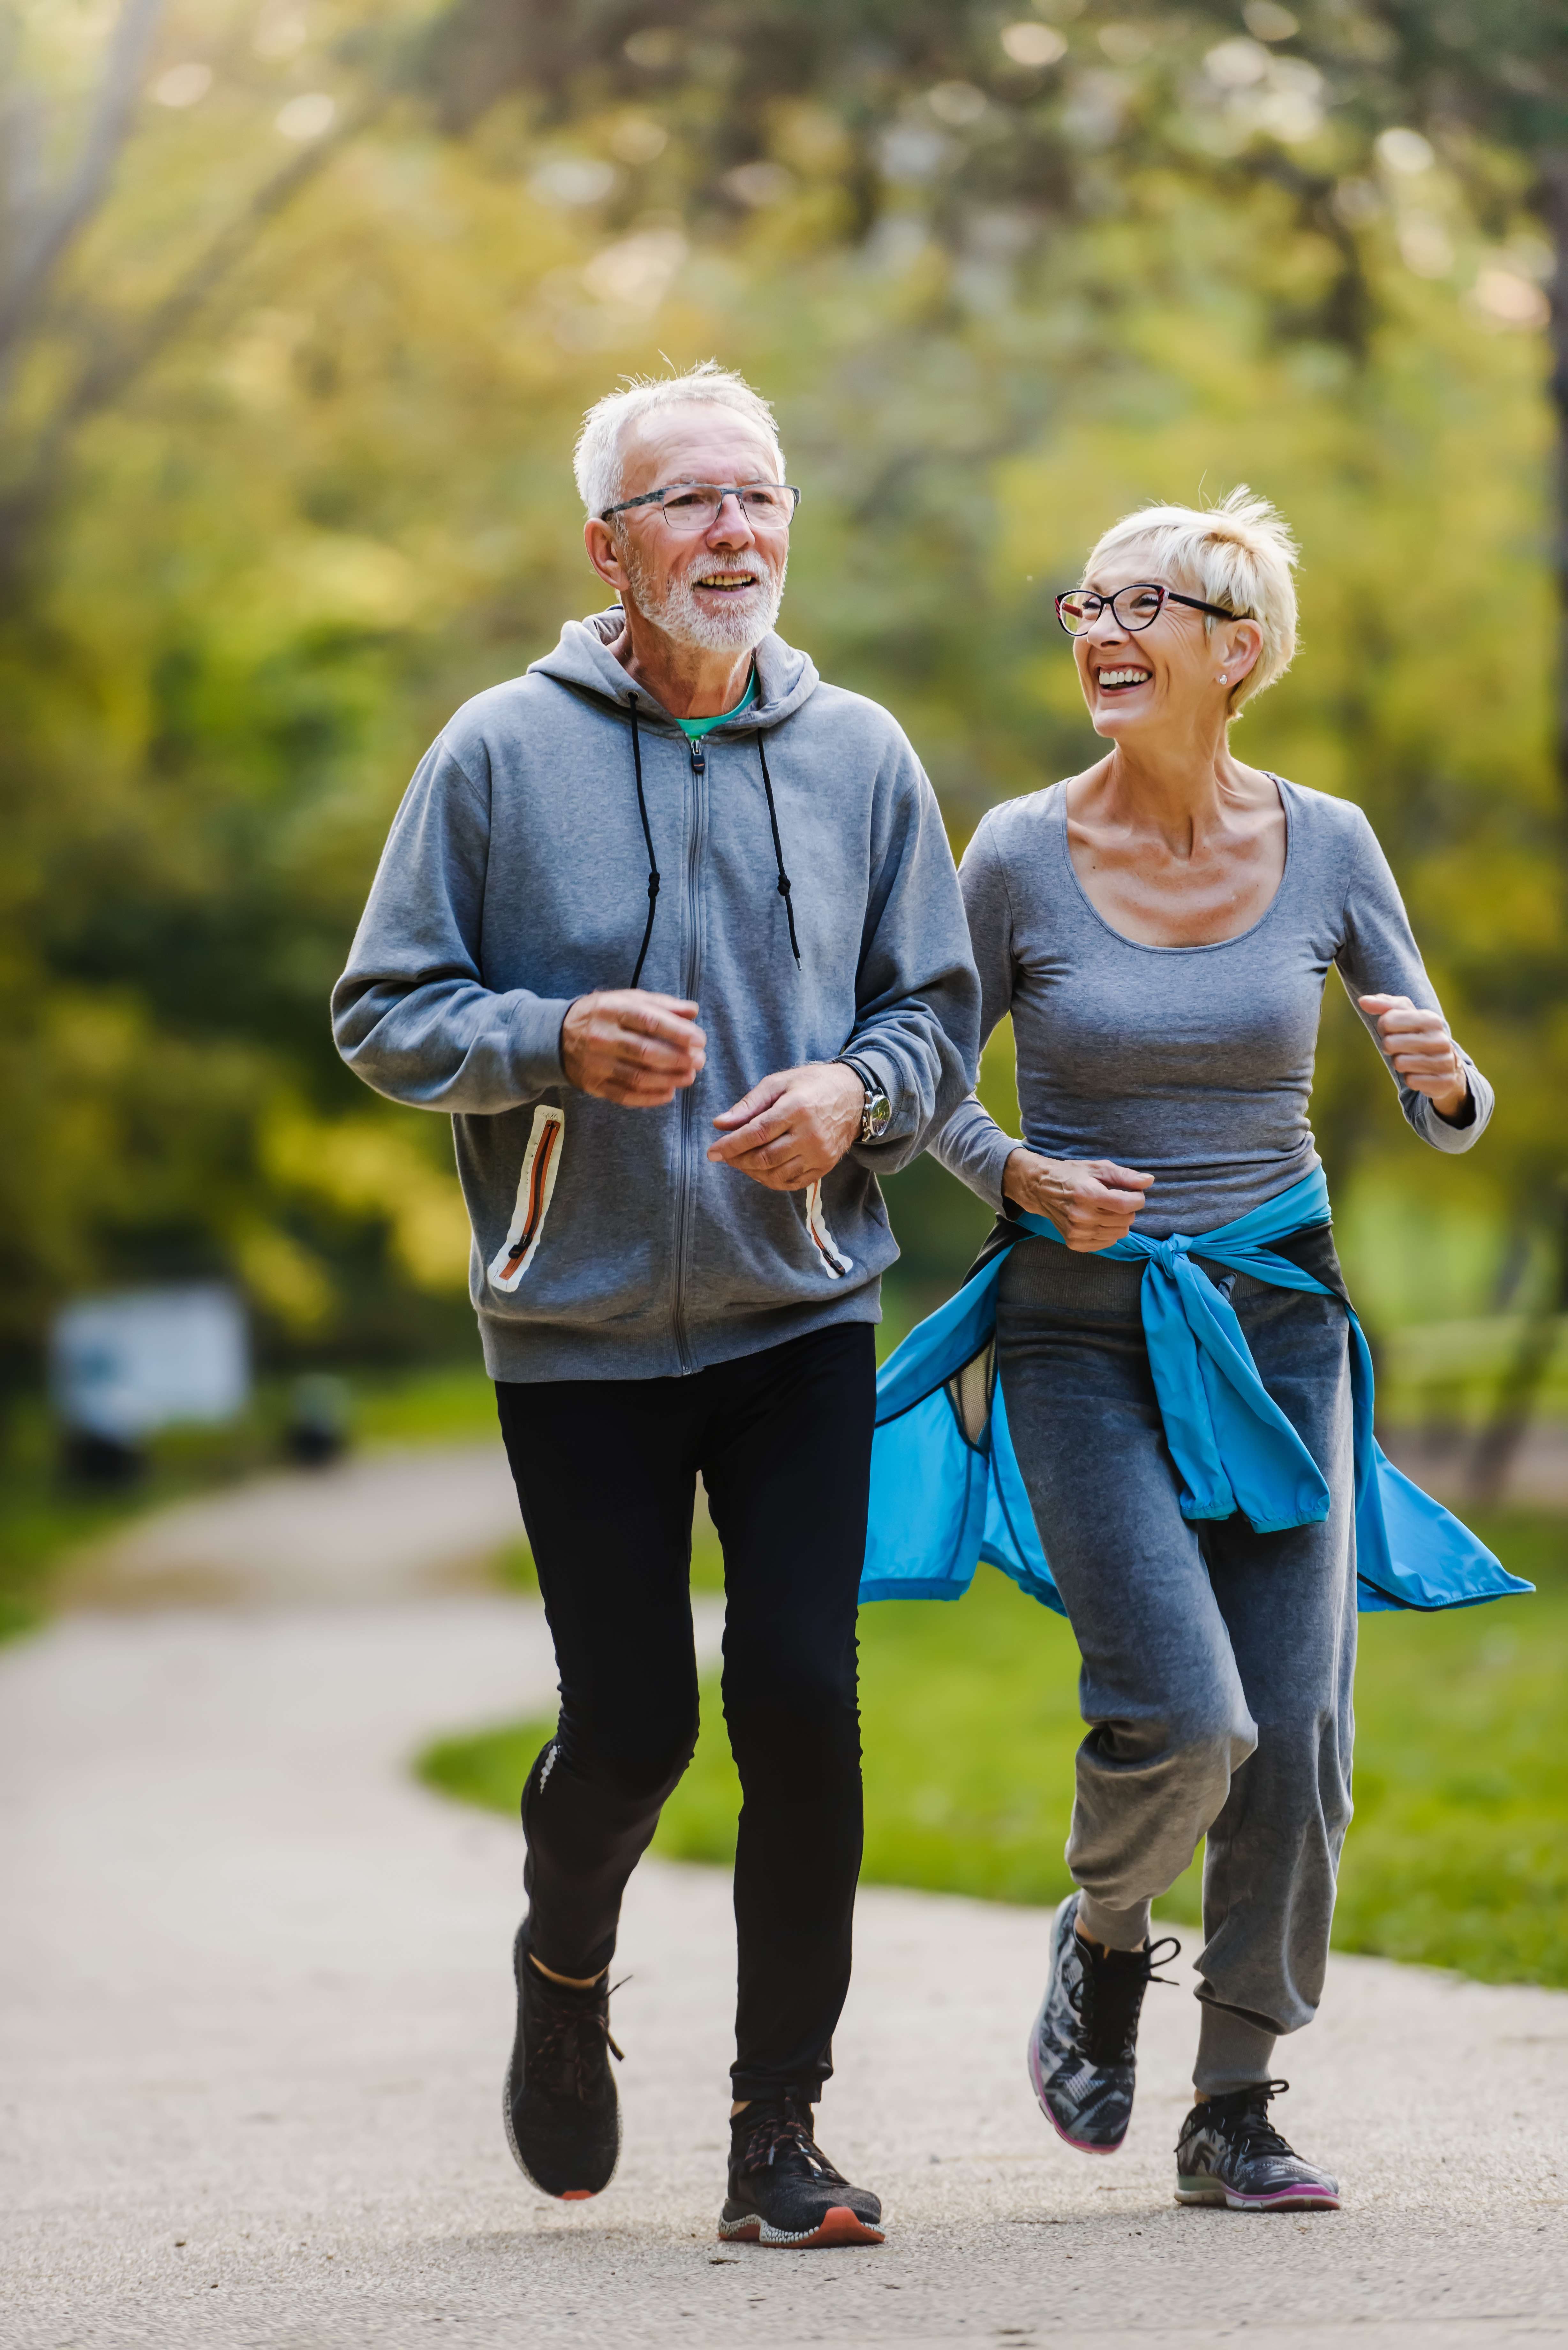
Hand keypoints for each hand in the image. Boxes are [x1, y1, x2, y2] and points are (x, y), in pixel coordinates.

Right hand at [561, 990, 704, 1106]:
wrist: (557, 1036)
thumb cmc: (602, 1015)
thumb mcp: (627, 999)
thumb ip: (661, 1005)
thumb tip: (693, 1011)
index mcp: (612, 1010)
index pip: (650, 1021)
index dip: (678, 1032)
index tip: (700, 1040)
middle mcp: (601, 1037)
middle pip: (646, 1052)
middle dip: (678, 1059)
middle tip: (699, 1061)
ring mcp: (596, 1064)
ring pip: (638, 1077)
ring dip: (669, 1080)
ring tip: (689, 1077)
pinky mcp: (593, 1085)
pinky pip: (625, 1095)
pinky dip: (650, 1098)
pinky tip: (668, 1093)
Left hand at [707, 1063, 864, 1190]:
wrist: (854, 1096)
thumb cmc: (812, 1085)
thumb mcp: (779, 1082)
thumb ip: (749, 1104)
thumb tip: (720, 1124)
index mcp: (797, 1108)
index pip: (757, 1133)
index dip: (731, 1145)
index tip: (712, 1151)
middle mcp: (810, 1134)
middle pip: (764, 1157)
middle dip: (737, 1159)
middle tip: (724, 1155)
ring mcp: (819, 1153)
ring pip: (776, 1174)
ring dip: (751, 1171)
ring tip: (740, 1160)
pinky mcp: (825, 1166)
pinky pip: (791, 1182)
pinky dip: (770, 1180)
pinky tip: (761, 1169)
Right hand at [1003, 1149, 1152, 1251]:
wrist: (1041, 1189)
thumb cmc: (1072, 1175)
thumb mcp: (1098, 1168)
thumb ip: (1125, 1176)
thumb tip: (1148, 1181)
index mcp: (1088, 1194)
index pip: (1126, 1205)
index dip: (1137, 1199)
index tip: (1134, 1193)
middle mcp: (1081, 1216)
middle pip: (1126, 1220)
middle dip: (1128, 1208)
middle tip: (1117, 1199)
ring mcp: (1077, 1232)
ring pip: (1119, 1233)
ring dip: (1120, 1221)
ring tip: (1107, 1210)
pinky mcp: (1074, 1243)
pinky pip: (1107, 1243)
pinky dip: (1109, 1233)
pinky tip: (1100, 1221)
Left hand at [1357, 994, 1467, 1119]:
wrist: (1446, 1063)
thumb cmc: (1418, 1035)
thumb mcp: (1405, 1016)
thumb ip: (1384, 1005)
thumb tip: (1363, 1001)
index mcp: (1431, 1019)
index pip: (1388, 1020)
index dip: (1384, 1027)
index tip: (1393, 1030)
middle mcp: (1441, 1039)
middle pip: (1389, 1043)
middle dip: (1389, 1046)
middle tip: (1400, 1047)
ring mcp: (1445, 1061)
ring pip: (1399, 1063)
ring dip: (1399, 1063)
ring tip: (1411, 1059)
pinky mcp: (1444, 1082)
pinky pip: (1411, 1081)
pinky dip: (1411, 1079)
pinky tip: (1421, 1073)